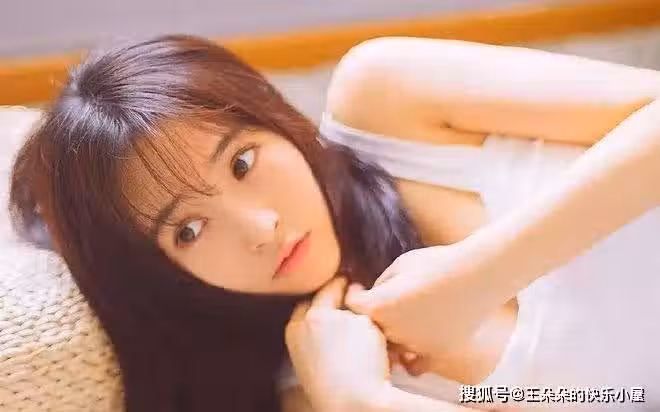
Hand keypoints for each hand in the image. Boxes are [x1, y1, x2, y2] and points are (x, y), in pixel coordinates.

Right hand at [285, 277, 392, 411]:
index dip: (319, 304)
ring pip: (353, 303)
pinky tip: (378, 347)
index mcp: (294, 330)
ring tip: (367, 339)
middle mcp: (313, 318)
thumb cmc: (330, 393)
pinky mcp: (363, 320)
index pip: (306, 304)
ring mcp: (338, 317)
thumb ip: (313, 337)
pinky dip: (376, 329)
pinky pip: (372, 318)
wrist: (353, 403)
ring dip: (359, 313)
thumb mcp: (306, 362)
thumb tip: (325, 329)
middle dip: (339, 290)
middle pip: (327, 291)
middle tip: (351, 295)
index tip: (328, 307)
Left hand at [345, 243, 509, 370]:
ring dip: (392, 332)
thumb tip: (370, 293)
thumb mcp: (399, 265)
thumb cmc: (437, 264)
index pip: (353, 305)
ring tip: (405, 313)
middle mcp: (393, 330)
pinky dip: (410, 357)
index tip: (359, 287)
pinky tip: (414, 341)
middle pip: (370, 328)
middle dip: (372, 314)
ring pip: (392, 344)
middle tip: (382, 300)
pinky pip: (414, 364)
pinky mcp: (435, 353)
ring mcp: (414, 345)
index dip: (354, 293)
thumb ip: (380, 284)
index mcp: (380, 306)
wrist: (478, 275)